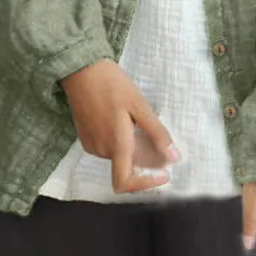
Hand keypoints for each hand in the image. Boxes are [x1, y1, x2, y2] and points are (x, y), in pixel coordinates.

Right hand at [59, 59, 180, 193]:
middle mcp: (101, 150)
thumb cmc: (112, 85)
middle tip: (157, 138)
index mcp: (116, 145)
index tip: (164, 174)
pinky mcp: (85, 136)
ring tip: (138, 122)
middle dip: (144, 159)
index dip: (145, 185)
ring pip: (117, 156)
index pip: (125, 183)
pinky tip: (124, 121)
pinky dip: (120, 142)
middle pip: (126, 167)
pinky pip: (107, 147)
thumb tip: (174, 157)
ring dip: (132, 148)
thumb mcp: (140, 106)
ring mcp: (91, 144)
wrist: (81, 70)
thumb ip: (157, 133)